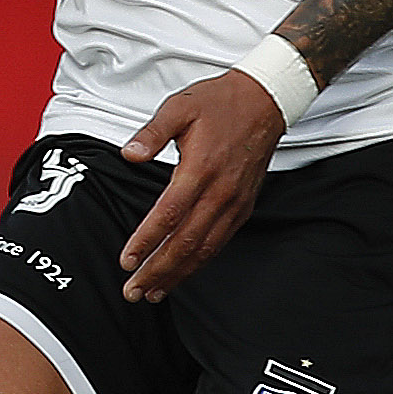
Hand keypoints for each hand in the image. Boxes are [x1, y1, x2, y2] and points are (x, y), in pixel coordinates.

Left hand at [117, 69, 285, 301]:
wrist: (265, 102)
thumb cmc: (219, 103)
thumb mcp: (179, 107)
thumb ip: (152, 133)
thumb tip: (129, 154)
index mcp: (200, 168)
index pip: (168, 215)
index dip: (146, 241)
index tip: (127, 260)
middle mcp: (220, 192)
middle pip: (185, 242)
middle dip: (157, 270)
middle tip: (133, 290)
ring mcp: (234, 203)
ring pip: (204, 248)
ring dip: (178, 273)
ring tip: (153, 291)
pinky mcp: (243, 206)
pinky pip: (219, 241)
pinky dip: (200, 261)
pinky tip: (183, 272)